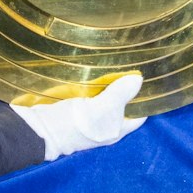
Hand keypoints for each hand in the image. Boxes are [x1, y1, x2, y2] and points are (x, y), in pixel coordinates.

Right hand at [8, 73, 147, 160]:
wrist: (42, 129)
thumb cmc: (76, 125)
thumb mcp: (101, 108)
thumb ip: (120, 94)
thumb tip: (138, 79)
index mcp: (116, 130)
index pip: (138, 115)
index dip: (145, 100)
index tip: (150, 79)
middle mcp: (105, 125)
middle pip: (122, 105)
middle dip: (127, 89)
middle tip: (133, 65)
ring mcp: (90, 118)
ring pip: (106, 99)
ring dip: (110, 85)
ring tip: (117, 63)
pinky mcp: (76, 109)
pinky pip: (91, 96)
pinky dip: (94, 85)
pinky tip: (96, 70)